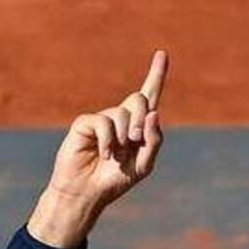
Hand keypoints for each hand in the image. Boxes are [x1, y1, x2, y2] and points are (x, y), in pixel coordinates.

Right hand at [29, 51, 167, 248]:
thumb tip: (154, 113)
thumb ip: (153, 141)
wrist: (87, 193)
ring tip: (114, 154)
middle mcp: (121, 118)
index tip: (162, 54)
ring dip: (123, 137)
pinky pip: (103, 122)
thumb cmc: (114, 180)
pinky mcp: (85, 123)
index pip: (149, 97)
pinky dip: (107, 141)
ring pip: (122, 113)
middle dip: (141, 121)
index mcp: (137, 126)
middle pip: (139, 100)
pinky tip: (103, 154)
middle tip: (133, 141)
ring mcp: (102, 119)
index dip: (156, 75)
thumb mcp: (143, 165)